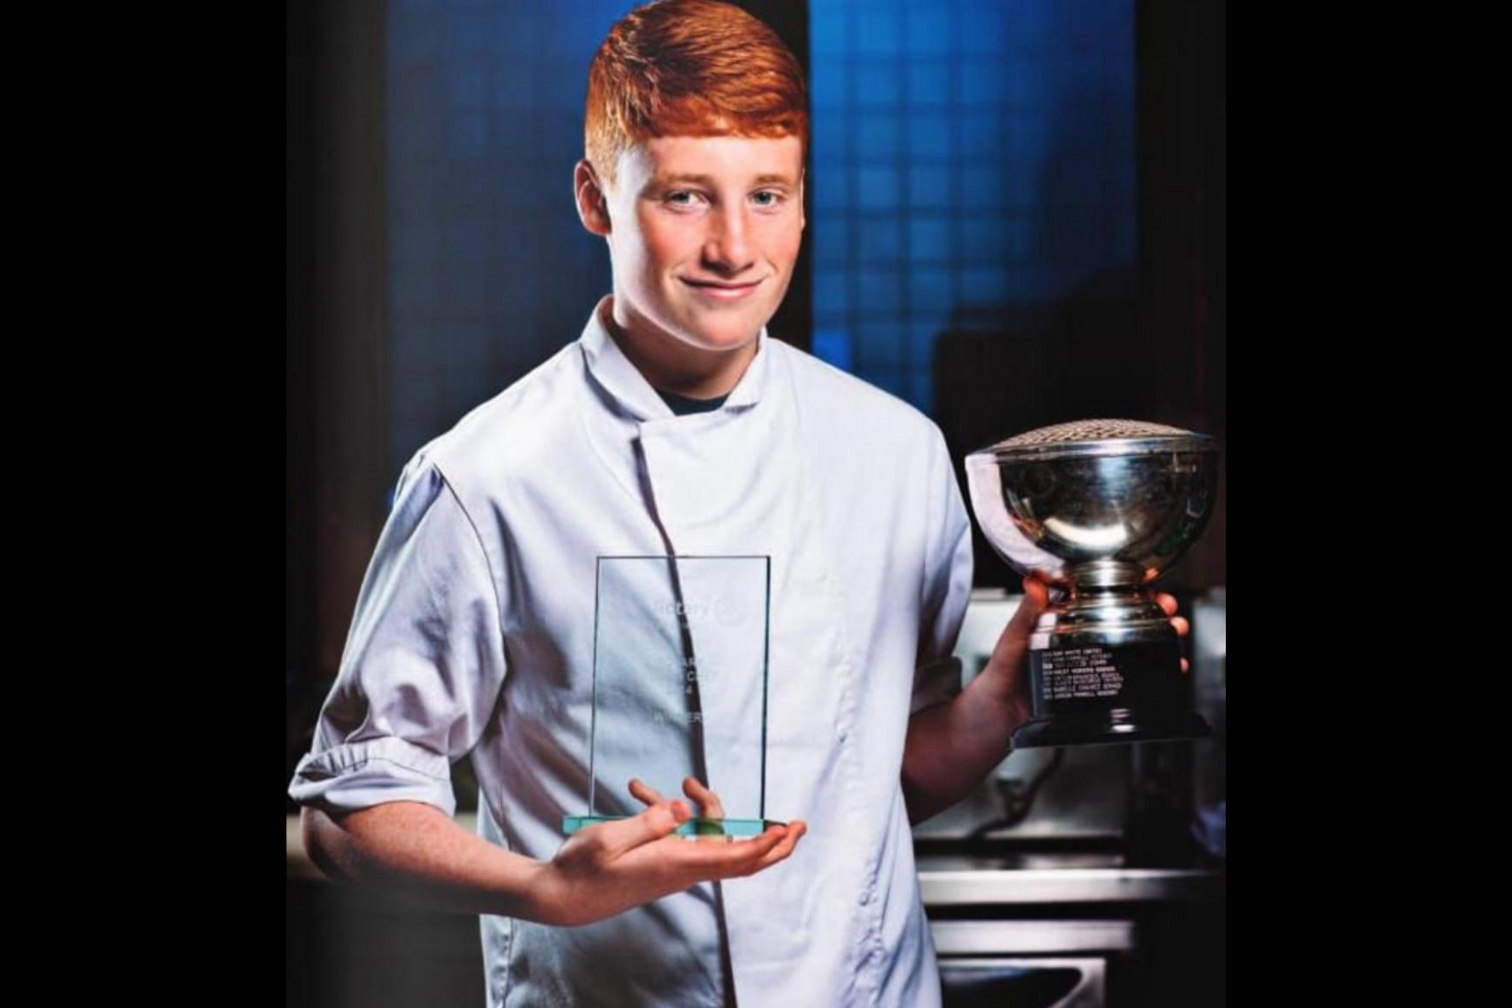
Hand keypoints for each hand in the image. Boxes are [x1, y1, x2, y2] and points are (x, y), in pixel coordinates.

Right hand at [531, 781, 806, 926]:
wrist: (562, 896)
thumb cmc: (583, 869)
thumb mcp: (609, 840)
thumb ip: (647, 822)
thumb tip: (682, 809)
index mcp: (674, 863)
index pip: (733, 857)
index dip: (764, 844)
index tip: (787, 829)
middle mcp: (681, 867)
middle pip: (741, 859)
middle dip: (771, 843)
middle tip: (798, 825)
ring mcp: (672, 866)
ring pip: (710, 837)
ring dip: (705, 807)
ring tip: (687, 781)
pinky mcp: (661, 861)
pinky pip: (681, 834)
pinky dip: (669, 812)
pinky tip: (639, 791)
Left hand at [983, 579, 1192, 719]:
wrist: (1001, 715)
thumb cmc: (1002, 673)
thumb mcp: (1014, 638)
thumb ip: (1025, 613)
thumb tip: (1034, 583)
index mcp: (1063, 620)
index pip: (1100, 597)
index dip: (1127, 589)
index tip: (1148, 586)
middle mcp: (1081, 638)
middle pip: (1126, 619)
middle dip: (1154, 611)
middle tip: (1169, 611)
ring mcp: (1092, 662)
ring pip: (1134, 645)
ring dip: (1160, 637)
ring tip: (1174, 633)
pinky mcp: (1098, 687)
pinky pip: (1130, 676)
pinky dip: (1155, 671)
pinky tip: (1170, 667)